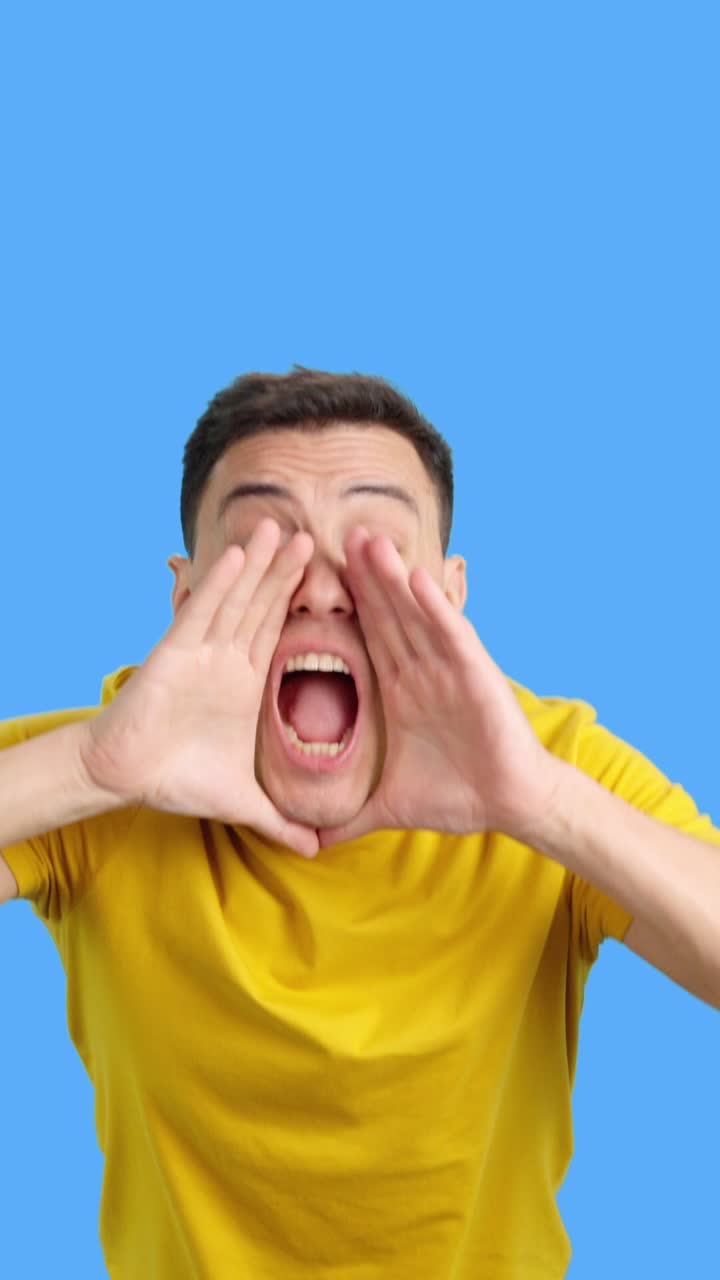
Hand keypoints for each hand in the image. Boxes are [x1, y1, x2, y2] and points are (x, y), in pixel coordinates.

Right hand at [80, 519, 319, 857]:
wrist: (125, 776)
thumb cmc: (177, 779)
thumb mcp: (243, 801)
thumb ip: (279, 820)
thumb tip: (314, 849)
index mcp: (246, 682)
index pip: (282, 635)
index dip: (305, 607)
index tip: (335, 583)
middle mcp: (227, 659)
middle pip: (264, 606)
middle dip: (288, 573)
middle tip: (316, 537)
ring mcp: (202, 651)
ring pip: (237, 600)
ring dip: (259, 565)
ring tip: (282, 529)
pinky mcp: (175, 651)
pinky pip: (202, 611)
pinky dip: (220, 582)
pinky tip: (240, 554)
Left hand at [317, 528, 561, 847]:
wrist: (510, 805)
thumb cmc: (457, 796)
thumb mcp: (387, 805)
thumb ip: (349, 817)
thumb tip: (312, 844)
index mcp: (400, 691)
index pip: (368, 639)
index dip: (346, 607)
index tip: (314, 575)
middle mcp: (422, 671)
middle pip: (386, 615)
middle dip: (364, 577)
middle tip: (336, 534)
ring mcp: (449, 668)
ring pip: (414, 615)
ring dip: (393, 578)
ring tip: (369, 540)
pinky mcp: (476, 674)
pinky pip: (451, 635)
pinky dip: (435, 607)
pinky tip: (417, 578)